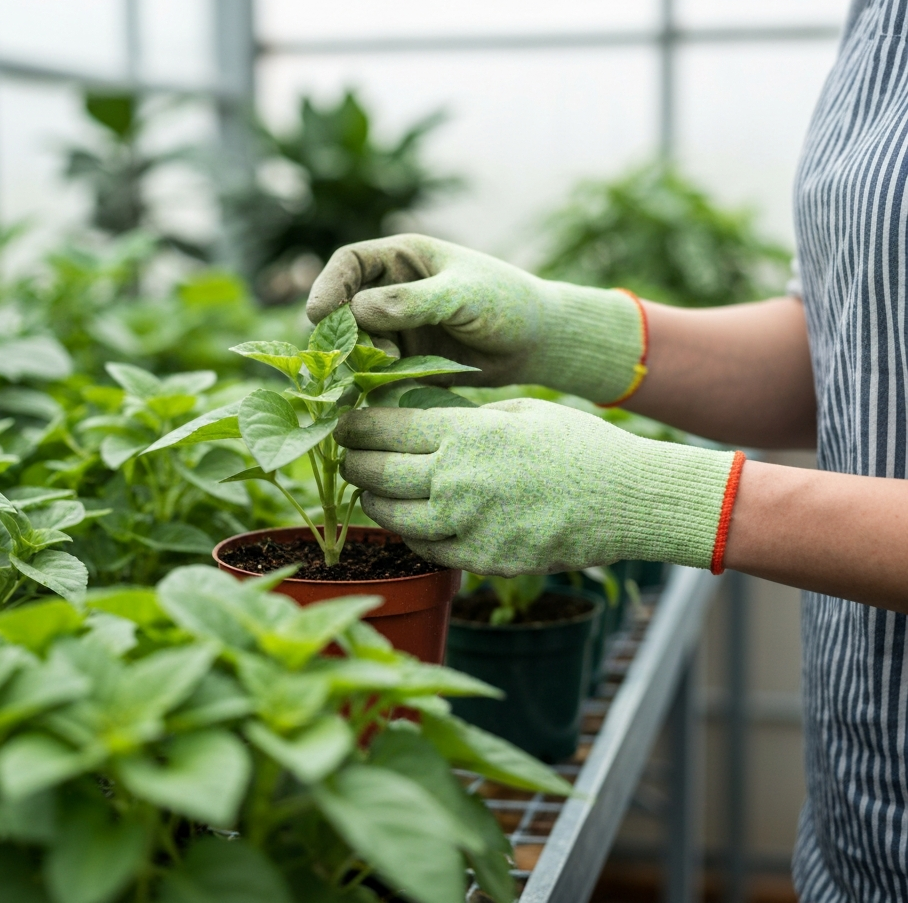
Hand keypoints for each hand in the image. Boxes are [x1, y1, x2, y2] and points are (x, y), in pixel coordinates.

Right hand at [307, 234, 645, 403]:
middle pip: (344, 310)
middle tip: (360, 356)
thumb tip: (358, 310)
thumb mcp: (462, 295)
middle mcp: (391, 292)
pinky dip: (375, 384)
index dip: (327, 286)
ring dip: (362, 362)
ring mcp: (396, 329)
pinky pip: (376, 374)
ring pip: (357, 346)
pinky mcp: (405, 362)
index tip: (317, 314)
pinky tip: (388, 392)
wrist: (538, 343)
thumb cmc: (507, 302)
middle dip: (345, 333)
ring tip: (393, 369)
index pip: (350, 264)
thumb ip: (413, 301)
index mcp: (402, 259)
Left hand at [336, 399, 742, 575]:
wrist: (626, 499)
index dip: (355, 427)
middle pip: (376, 473)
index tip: (345, 425)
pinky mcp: (482, 560)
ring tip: (370, 490)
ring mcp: (466, 524)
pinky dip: (411, 534)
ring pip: (392, 517)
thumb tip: (418, 420)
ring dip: (373, 502)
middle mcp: (455, 479)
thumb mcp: (518, 411)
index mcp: (464, 433)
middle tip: (347, 458)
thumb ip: (464, 418)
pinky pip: (426, 549)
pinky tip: (412, 521)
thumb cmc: (577, 445)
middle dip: (352, 464)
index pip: (383, 430)